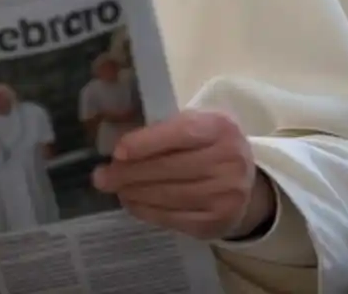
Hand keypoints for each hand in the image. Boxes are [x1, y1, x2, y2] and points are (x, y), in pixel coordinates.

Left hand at [92, 110, 274, 240]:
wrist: (246, 185)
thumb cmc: (209, 147)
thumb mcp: (197, 125)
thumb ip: (164, 129)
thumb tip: (118, 148)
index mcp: (220, 128)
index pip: (181, 133)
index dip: (147, 143)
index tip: (118, 152)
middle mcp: (229, 161)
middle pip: (170, 168)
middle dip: (130, 173)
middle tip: (102, 176)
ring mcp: (225, 195)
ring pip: (169, 195)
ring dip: (134, 193)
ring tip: (114, 188)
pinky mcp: (216, 222)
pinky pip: (173, 218)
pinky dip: (147, 211)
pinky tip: (131, 203)